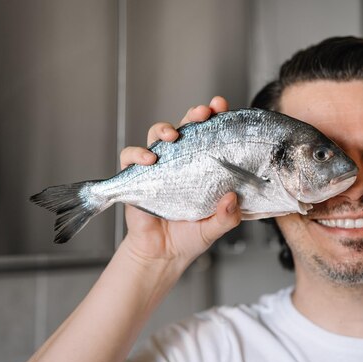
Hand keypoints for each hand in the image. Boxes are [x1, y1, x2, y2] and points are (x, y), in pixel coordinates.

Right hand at [118, 96, 240, 271]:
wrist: (163, 255)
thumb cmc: (190, 237)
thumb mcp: (215, 228)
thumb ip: (227, 216)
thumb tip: (232, 198)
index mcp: (203, 166)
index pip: (210, 134)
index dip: (216, 117)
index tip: (222, 106)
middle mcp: (181, 161)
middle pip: (185, 126)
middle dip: (194, 114)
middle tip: (203, 112)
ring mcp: (158, 166)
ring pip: (157, 134)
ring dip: (164, 128)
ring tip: (172, 135)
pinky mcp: (137, 177)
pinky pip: (130, 156)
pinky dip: (137, 153)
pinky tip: (149, 158)